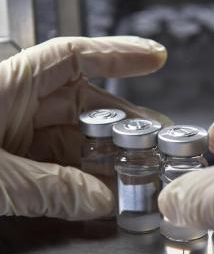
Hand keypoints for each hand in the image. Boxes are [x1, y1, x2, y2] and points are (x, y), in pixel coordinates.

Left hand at [0, 36, 170, 219]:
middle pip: (86, 104)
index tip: (155, 58)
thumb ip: (49, 187)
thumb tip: (101, 199)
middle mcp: (17, 106)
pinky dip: (85, 181)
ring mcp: (18, 135)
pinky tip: (105, 193)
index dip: (118, 54)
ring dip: (108, 159)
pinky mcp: (17, 163)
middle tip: (157, 140)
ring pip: (78, 140)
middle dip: (125, 123)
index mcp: (7, 86)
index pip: (72, 56)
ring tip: (136, 174)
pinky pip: (61, 166)